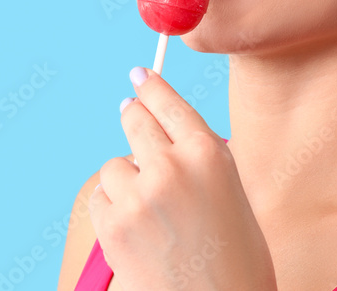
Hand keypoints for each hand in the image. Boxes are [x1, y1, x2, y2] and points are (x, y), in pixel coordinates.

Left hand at [89, 66, 276, 290]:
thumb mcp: (231, 193)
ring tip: (151, 213)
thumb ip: (199, 159)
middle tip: (129, 114)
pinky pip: (101, 198)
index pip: (169, 103)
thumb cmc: (235, 259)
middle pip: (134, 120)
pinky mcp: (113, 226)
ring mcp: (139, 195)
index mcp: (210, 153)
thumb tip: (160, 135)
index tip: (139, 76)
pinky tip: (136, 231)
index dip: (151, 87)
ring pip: (115, 165)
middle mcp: (173, 166)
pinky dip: (112, 209)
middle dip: (132, 117)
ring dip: (126, 180)